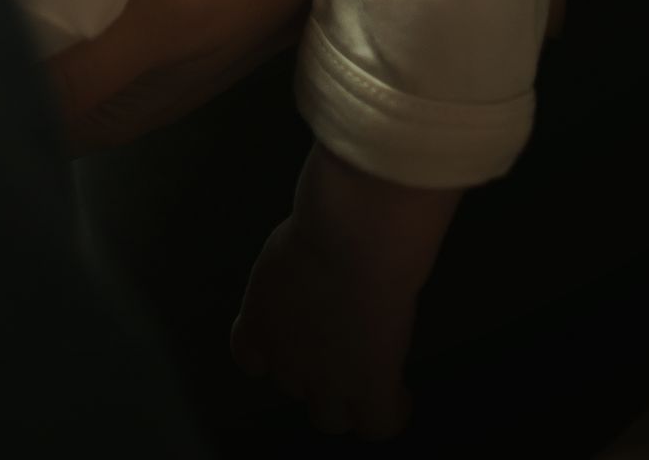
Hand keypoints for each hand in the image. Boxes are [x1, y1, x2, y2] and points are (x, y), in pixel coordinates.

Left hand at [230, 147, 459, 439]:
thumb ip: (291, 273)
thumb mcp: (287, 247)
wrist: (351, 241)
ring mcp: (324, 382)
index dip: (272, 351)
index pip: (248, 355)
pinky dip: (390, 413)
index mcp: (257, 318)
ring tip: (369, 377)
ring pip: (329, 418)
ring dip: (347, 400)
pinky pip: (378, 425)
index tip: (293, 334)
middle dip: (312, 372)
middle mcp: (283, 359)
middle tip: (338, 346)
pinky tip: (400, 392)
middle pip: (292, 387)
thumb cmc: (320, 223)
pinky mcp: (367, 390)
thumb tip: (310, 269)